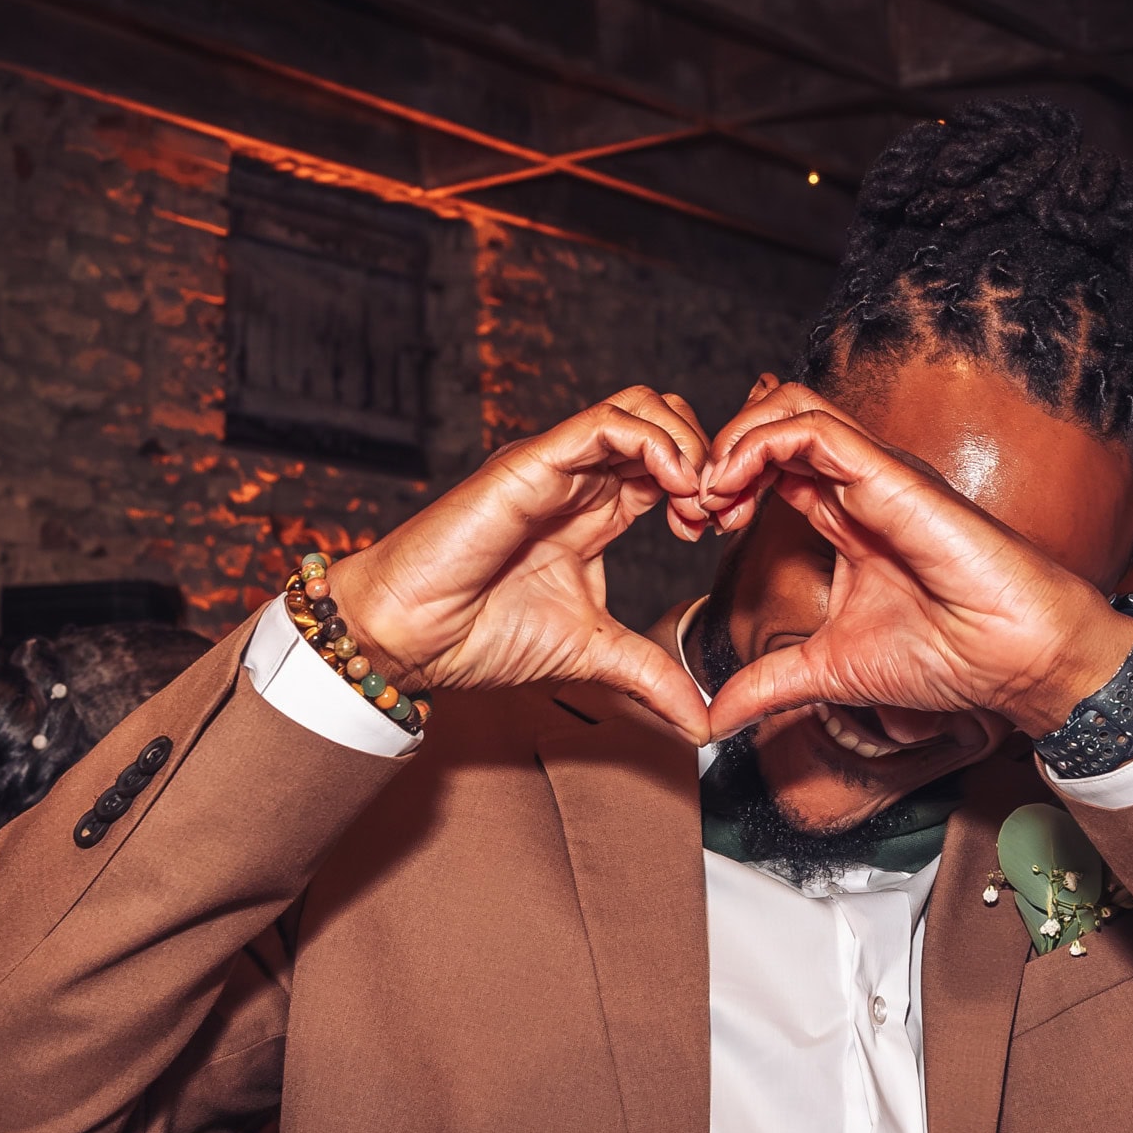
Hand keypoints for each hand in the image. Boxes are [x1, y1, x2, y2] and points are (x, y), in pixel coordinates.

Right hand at [331, 387, 713, 743]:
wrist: (409, 637)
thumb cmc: (479, 636)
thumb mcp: (592, 655)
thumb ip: (650, 677)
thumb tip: (702, 725)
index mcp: (595, 511)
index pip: (671, 466)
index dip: (710, 487)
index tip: (722, 532)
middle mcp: (578, 478)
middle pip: (666, 422)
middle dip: (710, 458)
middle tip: (719, 511)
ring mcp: (556, 464)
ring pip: (643, 407)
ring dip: (689, 445)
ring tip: (699, 498)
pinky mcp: (533, 461)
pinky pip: (607, 422)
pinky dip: (656, 443)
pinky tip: (675, 486)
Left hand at [698, 385, 1132, 739]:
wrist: (1014, 662)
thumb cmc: (949, 657)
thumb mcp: (827, 672)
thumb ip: (768, 684)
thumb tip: (713, 716)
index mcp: (848, 516)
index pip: (770, 466)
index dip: (720, 486)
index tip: (692, 532)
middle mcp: (861, 484)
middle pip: (772, 422)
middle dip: (715, 455)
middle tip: (691, 511)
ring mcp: (876, 473)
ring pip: (789, 406)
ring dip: (731, 442)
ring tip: (708, 496)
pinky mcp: (889, 473)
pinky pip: (812, 427)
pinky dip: (757, 444)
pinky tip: (731, 487)